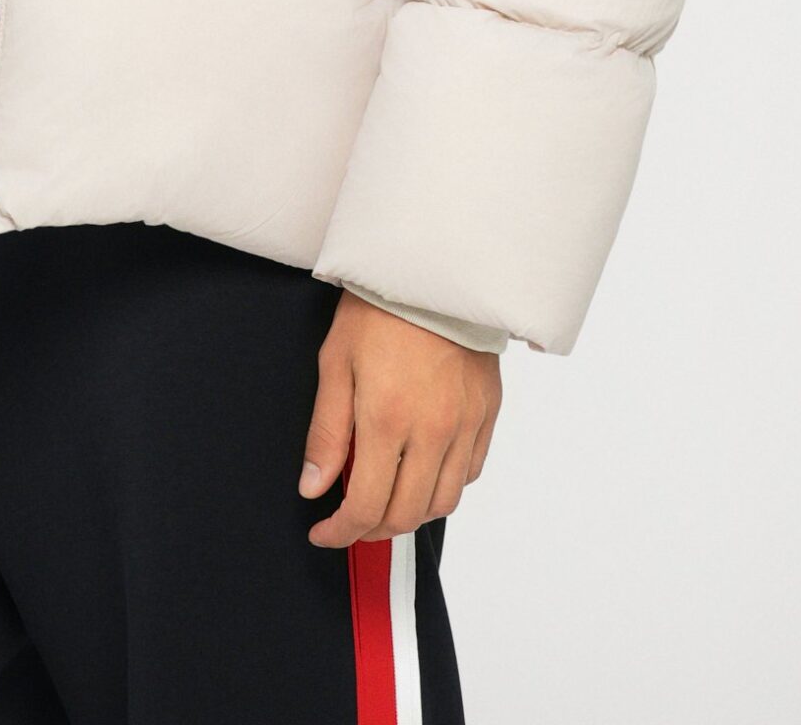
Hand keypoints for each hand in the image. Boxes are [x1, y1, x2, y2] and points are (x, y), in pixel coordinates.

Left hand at [298, 289, 500, 545]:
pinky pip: (470, 471)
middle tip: (351, 521)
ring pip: (443, 502)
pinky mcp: (488, 411)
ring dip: (411, 513)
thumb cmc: (378, 308)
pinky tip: (423, 470)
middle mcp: (432, 430)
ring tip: (386, 499)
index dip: (341, 531)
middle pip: (406, 514)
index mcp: (388, 419)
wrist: (433, 268)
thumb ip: (326, 433)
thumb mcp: (335, 363)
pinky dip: (444, 484)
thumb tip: (313, 486)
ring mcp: (466, 423)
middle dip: (372, 529)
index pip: (366, 506)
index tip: (325, 532)